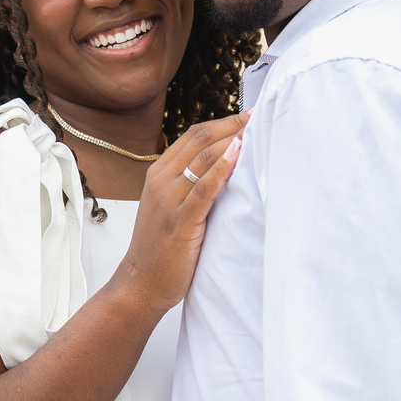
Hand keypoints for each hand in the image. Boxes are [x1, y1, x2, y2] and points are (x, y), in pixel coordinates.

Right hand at [118, 112, 249, 314]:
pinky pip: (203, 188)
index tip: (248, 117)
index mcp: (158, 174)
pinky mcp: (180, 221)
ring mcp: (169, 200)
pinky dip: (222, 168)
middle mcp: (161, 181)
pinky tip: (237, 154)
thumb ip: (190, 185)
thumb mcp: (171, 207)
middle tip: (259, 117)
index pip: (193, 136)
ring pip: (203, 159)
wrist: (140, 283)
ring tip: (257, 131)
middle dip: (232, 125)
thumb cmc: (160, 249)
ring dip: (233, 141)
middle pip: (200, 140)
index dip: (223, 122)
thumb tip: (225, 166)